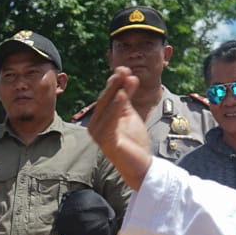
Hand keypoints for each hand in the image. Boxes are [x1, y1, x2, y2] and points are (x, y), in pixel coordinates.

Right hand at [85, 67, 153, 189]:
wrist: (140, 165)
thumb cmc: (133, 141)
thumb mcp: (129, 114)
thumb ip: (126, 98)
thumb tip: (129, 76)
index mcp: (99, 119)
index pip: (106, 97)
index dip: (114, 82)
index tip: (124, 69)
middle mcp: (95, 126)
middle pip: (105, 100)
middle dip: (115, 84)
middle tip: (124, 69)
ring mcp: (99, 135)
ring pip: (107, 108)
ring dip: (116, 91)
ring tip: (125, 77)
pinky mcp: (106, 142)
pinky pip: (111, 121)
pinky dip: (116, 108)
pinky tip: (123, 96)